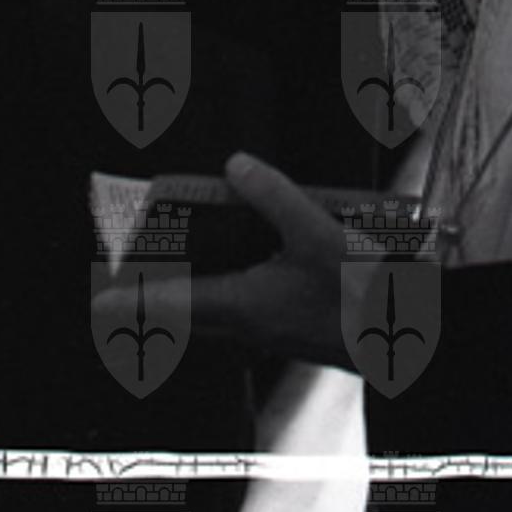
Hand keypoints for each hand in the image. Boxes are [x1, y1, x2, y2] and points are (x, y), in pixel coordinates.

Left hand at [91, 155, 350, 368]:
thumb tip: (235, 165)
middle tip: (126, 289)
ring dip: (188, 307)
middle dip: (153, 308)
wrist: (413, 346)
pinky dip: (222, 304)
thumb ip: (276, 197)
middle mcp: (248, 326)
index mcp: (241, 305)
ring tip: (171, 283)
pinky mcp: (291, 333)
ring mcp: (271, 334)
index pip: (170, 308)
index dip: (132, 307)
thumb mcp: (320, 236)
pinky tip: (238, 281)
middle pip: (185, 321)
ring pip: (211, 325)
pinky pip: (238, 322)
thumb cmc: (364, 297)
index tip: (98, 307)